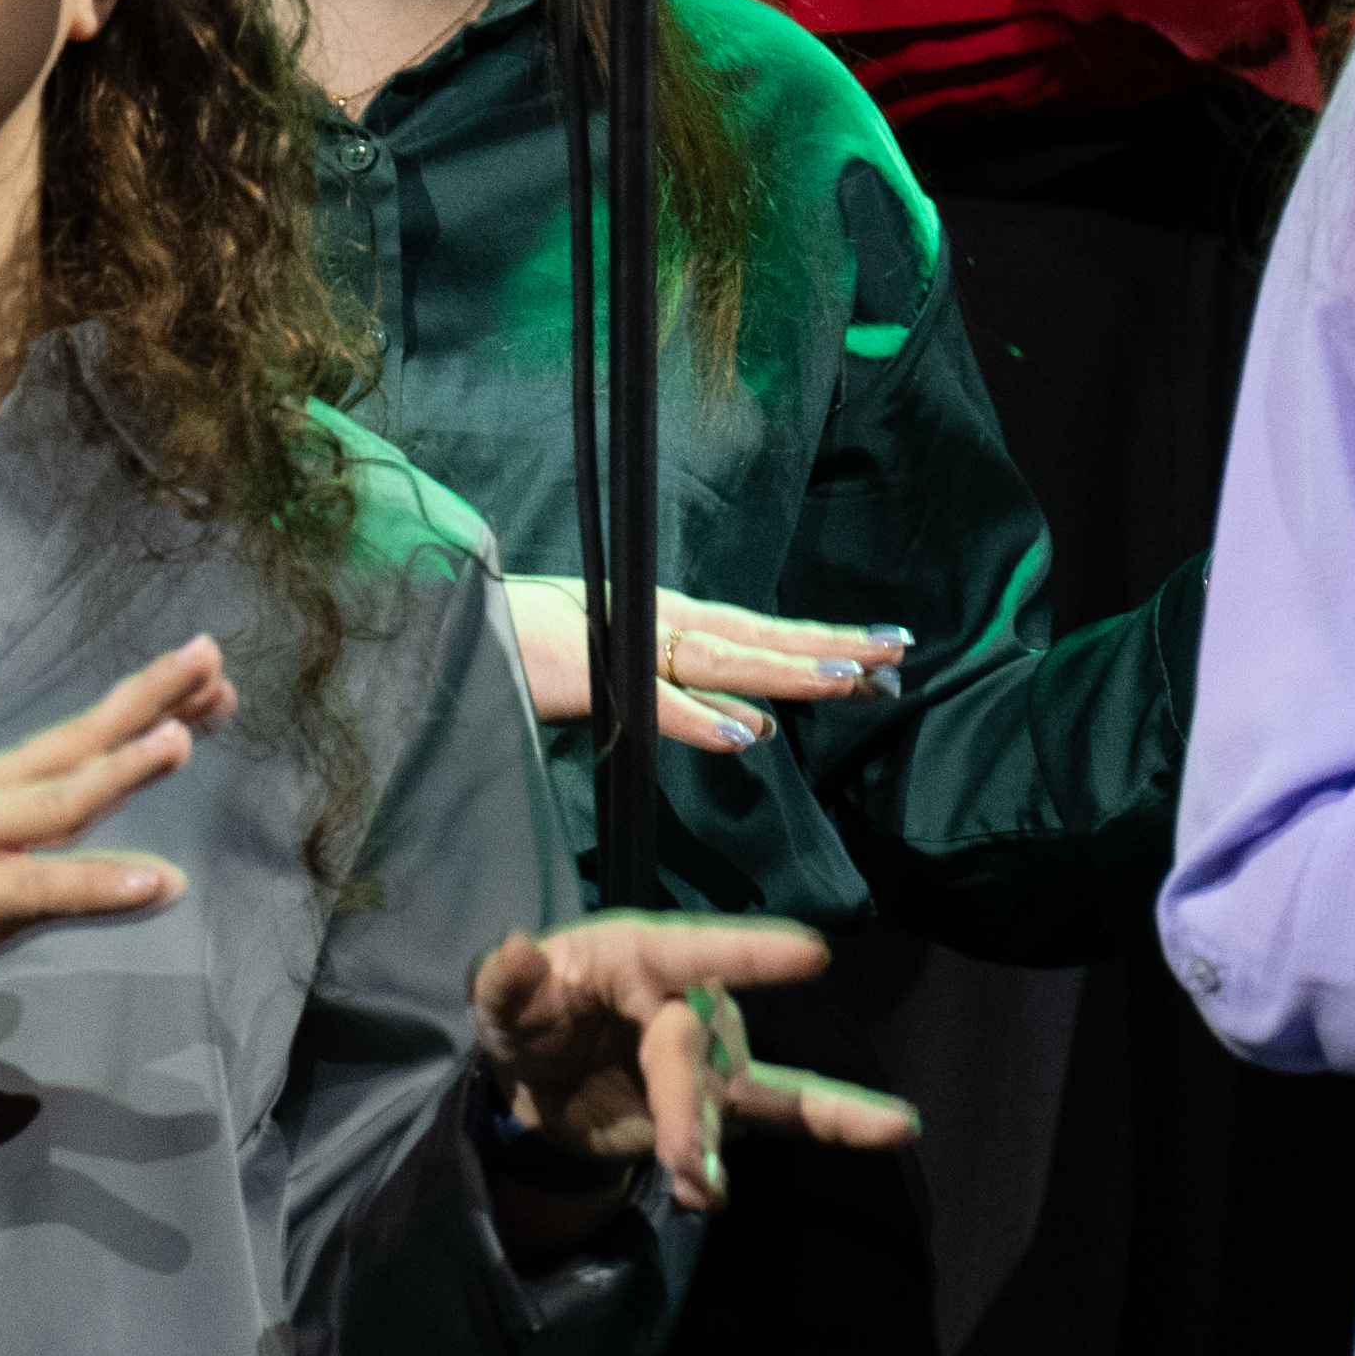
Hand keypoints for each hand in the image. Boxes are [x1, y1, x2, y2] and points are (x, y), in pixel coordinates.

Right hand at [0, 644, 217, 1015]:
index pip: (85, 737)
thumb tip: (159, 878)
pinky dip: (101, 884)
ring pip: (64, 800)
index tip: (211, 677)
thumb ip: (66, 872)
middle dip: (151, 701)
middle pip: (82, 742)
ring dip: (125, 768)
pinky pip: (43, 889)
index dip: (150, 704)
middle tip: (213, 659)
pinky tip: (156, 880)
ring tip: (184, 738)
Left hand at [464, 912, 919, 1214]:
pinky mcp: (727, 1100)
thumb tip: (512, 952)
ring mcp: (715, 1051)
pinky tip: (896, 1128)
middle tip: (685, 1165)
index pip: (695, 950)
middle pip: (697, 1048)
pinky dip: (842, 1121)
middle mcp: (689, 997)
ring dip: (716, 1140)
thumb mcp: (503, 1003)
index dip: (750, 953)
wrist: (548, 1079)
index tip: (812, 954)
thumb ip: (505, 983)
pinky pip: (792, 1109)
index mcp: (638, 954)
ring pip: (733, 1093)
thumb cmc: (533, 1016)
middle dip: (691, 1106)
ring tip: (701, 1188)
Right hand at [493, 579, 906, 754]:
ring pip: (723, 661)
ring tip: (849, 680)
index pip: (761, 632)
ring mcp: (629, 645)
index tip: (885, 650)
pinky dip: (700, 718)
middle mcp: (660, 621)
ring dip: (785, 672)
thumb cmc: (528, 649)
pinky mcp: (593, 677)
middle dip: (829, 647)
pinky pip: (655, 704)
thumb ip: (689, 702)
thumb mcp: (621, 675)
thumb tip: (757, 731)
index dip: (822, 640)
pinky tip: (749, 736)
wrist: (455, 626)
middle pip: (759, 638)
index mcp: (668, 619)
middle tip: (899, 654)